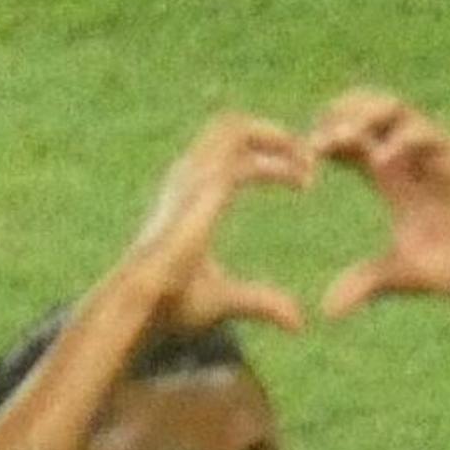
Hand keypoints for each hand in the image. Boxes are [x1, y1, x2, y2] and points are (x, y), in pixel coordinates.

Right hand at [123, 113, 313, 335]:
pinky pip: (245, 156)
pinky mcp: (202, 188)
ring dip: (277, 138)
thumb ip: (261, 302)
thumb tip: (298, 323)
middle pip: (231, 126)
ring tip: (309, 161)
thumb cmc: (169, 304)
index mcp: (188, 194)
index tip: (301, 177)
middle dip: (274, 135)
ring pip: (237, 128)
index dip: (266, 154)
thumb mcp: (225, 299)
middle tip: (310, 159)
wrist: (139, 305)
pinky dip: (278, 161)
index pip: (227, 151)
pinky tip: (301, 181)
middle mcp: (186, 177)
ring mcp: (191, 177)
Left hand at [309, 89, 449, 318]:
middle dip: (332, 118)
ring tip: (337, 139)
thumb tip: (327, 312)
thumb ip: (369, 283)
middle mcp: (406, 157)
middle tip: (311, 146)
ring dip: (360, 115)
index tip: (299, 168)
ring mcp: (432, 150)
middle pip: (359, 111)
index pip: (342, 145)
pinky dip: (400, 137)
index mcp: (387, 180)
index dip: (317, 146)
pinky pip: (424, 130)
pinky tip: (383, 158)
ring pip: (388, 107)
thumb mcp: (409, 275)